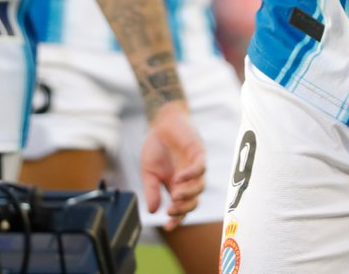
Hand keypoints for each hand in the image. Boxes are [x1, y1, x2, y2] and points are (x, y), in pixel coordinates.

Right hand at [140, 100, 206, 227]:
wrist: (160, 122)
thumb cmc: (156, 146)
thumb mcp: (148, 171)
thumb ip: (151, 190)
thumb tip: (151, 211)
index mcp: (177, 187)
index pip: (182, 208)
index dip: (177, 219)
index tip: (168, 226)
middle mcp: (189, 180)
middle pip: (193, 201)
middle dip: (183, 209)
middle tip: (171, 209)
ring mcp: (195, 167)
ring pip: (200, 187)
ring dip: (189, 194)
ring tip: (175, 195)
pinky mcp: (198, 153)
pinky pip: (200, 168)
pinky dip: (191, 174)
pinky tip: (179, 177)